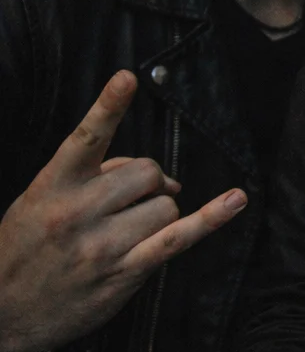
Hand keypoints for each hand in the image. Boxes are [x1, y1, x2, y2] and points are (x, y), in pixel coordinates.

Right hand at [0, 72, 246, 351]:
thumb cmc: (23, 250)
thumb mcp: (38, 202)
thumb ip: (89, 176)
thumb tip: (152, 174)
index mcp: (52, 186)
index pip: (86, 139)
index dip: (108, 107)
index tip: (127, 78)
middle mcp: (76, 212)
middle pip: (147, 172)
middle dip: (150, 182)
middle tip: (131, 202)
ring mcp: (101, 245)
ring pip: (165, 205)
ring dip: (159, 212)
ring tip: (130, 230)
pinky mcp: (123, 273)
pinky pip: (177, 239)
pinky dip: (211, 218)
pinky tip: (235, 200)